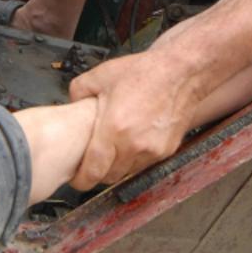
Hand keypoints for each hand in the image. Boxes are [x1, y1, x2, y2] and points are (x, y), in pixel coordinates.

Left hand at [66, 49, 201, 189]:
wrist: (180, 72)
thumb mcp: (101, 75)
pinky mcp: (166, 150)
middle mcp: (133, 144)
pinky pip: (144, 164)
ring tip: (115, 148)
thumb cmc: (142, 73)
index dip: (81, 180)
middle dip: (98, 173)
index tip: (76, 178)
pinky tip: (134, 141)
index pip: (93, 171)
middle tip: (93, 161)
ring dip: (118, 166)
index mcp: (114, 128)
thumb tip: (71, 105)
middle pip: (110, 176)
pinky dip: (136, 158)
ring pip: (127, 172)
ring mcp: (152, 150)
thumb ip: (78, 92)